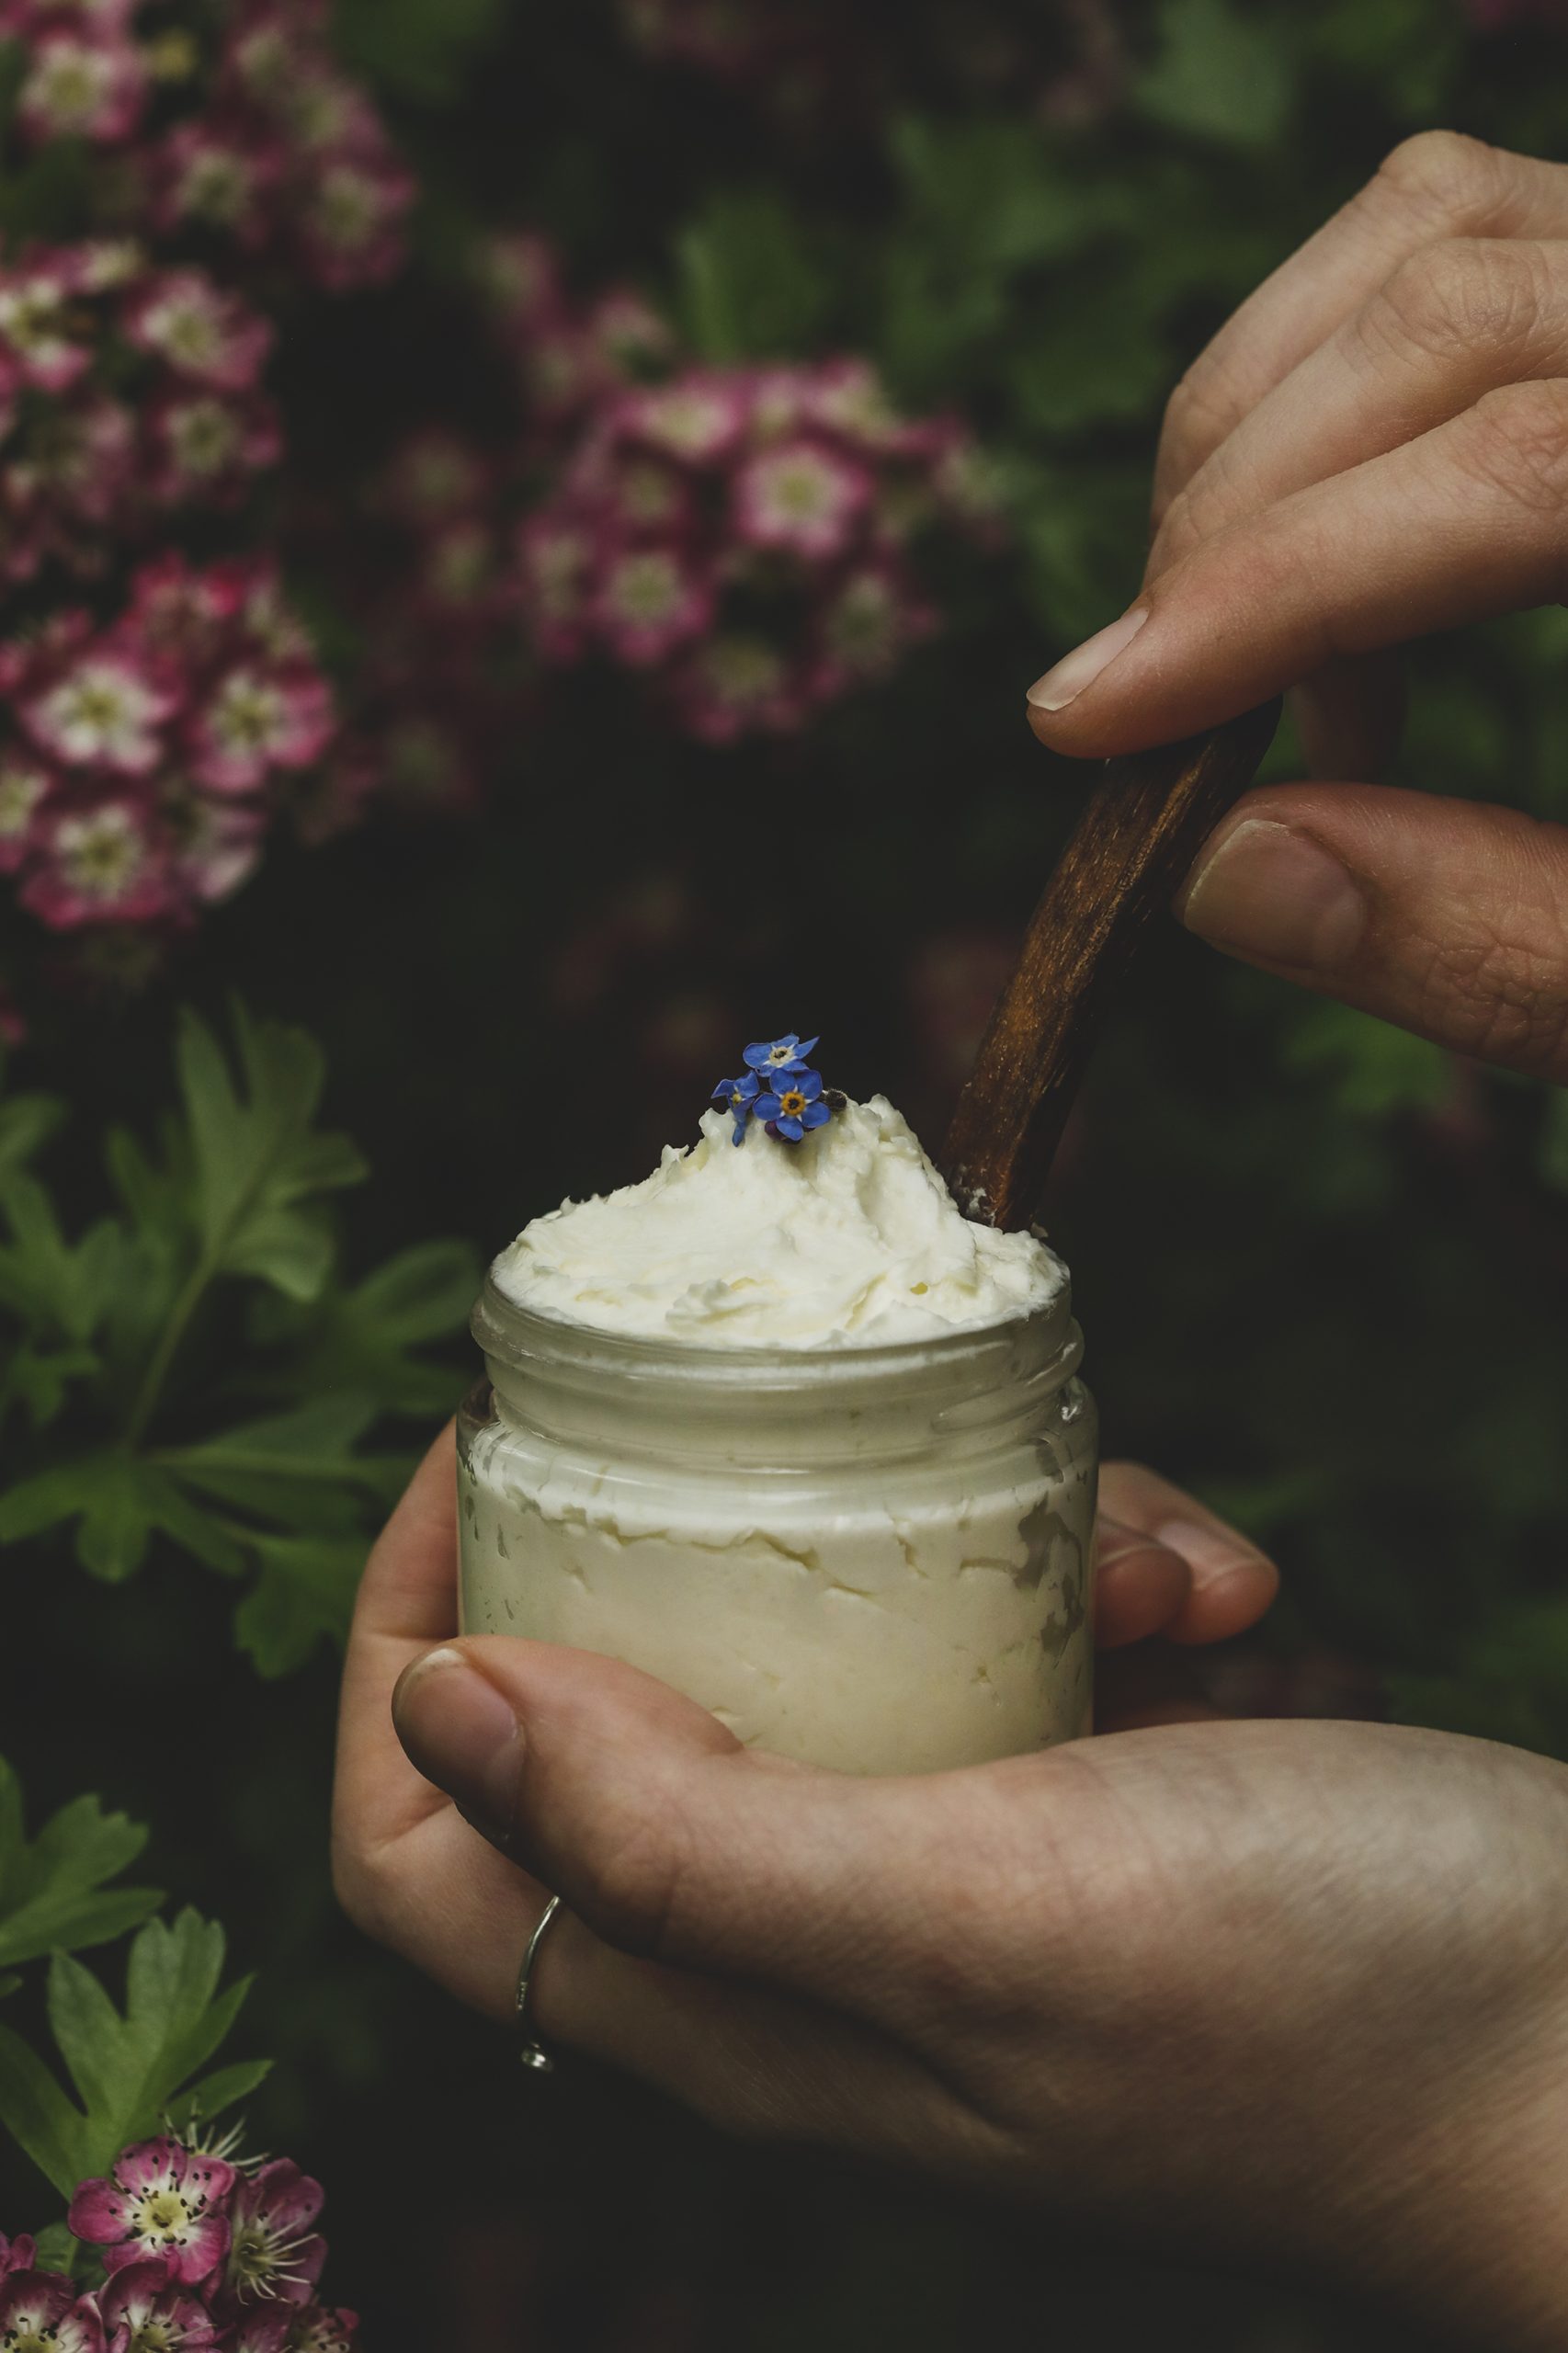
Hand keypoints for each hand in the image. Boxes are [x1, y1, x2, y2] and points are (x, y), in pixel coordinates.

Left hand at [332, 1429, 1277, 2013]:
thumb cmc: (1312, 2008)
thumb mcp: (978, 1907)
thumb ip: (689, 1837)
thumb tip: (437, 1701)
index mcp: (738, 2007)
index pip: (425, 1852)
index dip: (400, 1650)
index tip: (480, 1458)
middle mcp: (815, 1943)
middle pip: (617, 1704)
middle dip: (686, 1541)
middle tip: (774, 1417)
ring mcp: (955, 1864)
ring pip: (843, 1632)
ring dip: (965, 1541)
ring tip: (1126, 1551)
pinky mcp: (1083, 1793)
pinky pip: (1014, 1630)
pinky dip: (1102, 1569)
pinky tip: (1220, 1593)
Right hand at [1025, 132, 1567, 1080]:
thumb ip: (1505, 944)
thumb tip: (1227, 873)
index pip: (1521, 464)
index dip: (1277, 591)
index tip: (1090, 723)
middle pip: (1455, 303)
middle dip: (1244, 516)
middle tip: (1153, 717)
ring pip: (1438, 236)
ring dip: (1274, 434)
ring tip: (1254, 653)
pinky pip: (1471, 247)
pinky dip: (1340, 390)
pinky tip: (1335, 562)